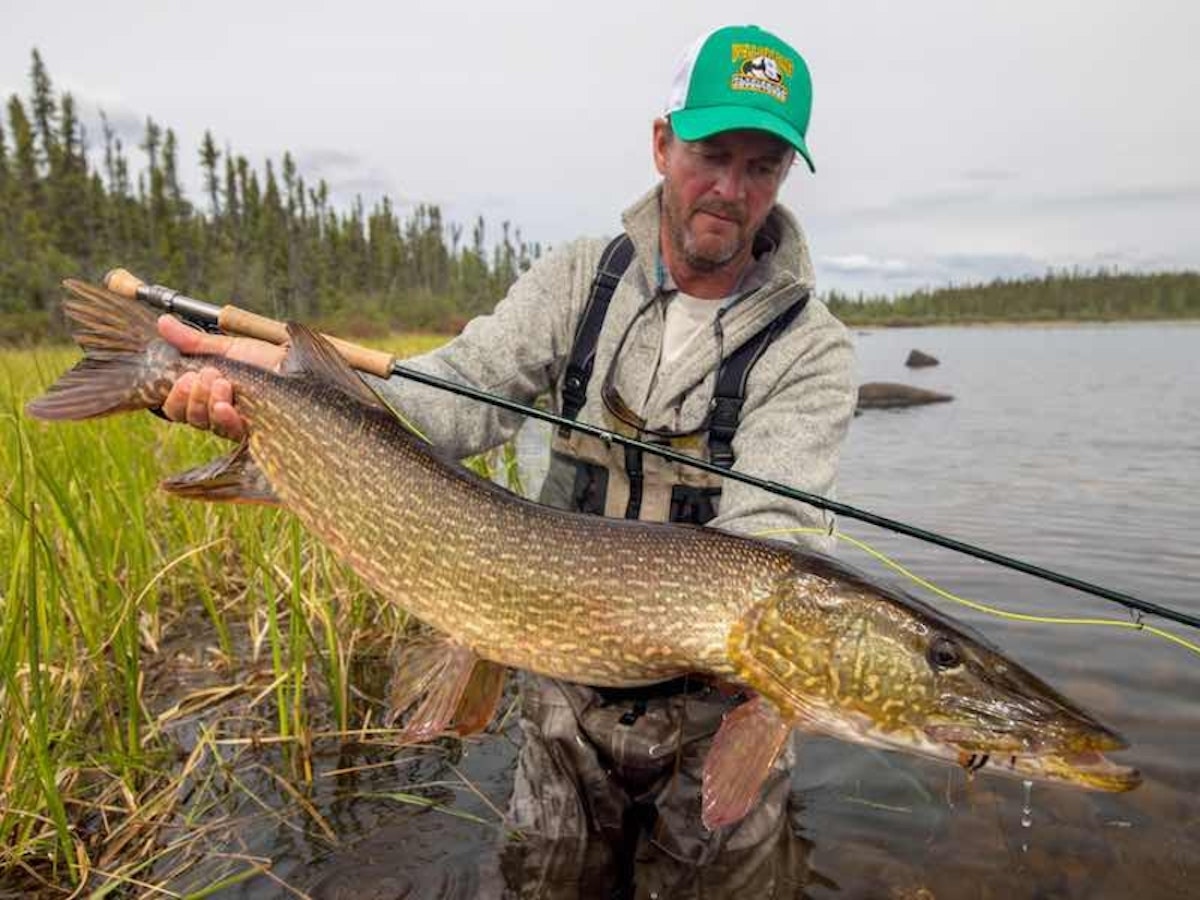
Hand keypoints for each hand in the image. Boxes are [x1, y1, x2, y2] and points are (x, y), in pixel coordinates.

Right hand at [157, 315, 286, 440]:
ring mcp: (234, 423)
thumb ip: (193, 341)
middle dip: (193, 394)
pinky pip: (229, 431)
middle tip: (208, 374)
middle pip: (189, 417)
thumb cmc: (264, 359)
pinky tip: (226, 406)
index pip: (176, 407)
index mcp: (205, 394)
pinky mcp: (252, 431)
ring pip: (206, 423)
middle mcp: (217, 412)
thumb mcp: (225, 348)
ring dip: (208, 400)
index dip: (175, 396)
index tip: (185, 377)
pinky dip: (224, 417)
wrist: (296, 366)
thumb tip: (162, 322)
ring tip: (222, 382)